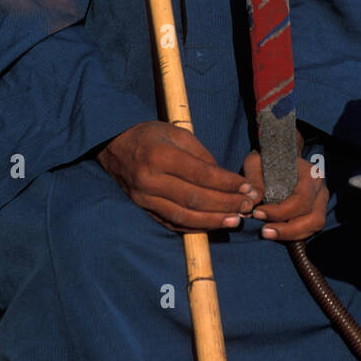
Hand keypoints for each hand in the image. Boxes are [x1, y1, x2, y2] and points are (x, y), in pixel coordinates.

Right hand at [97, 121, 260, 231]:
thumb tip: (225, 180)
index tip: (246, 188)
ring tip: (235, 221)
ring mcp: (144, 198)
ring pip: (183, 215)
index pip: (200, 174)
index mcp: (160, 155)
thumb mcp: (177, 133)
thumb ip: (201, 156)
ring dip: (212, 221)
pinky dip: (193, 227)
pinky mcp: (143, 209)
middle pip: (194, 198)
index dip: (226, 183)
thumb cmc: (150, 135)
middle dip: (224, 204)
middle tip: (247, 207)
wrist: (113, 146)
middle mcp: (150, 180)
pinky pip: (171, 222)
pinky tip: (212, 226)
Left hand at [240, 148, 328, 241]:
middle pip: (313, 217)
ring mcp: (321, 201)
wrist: (280, 158)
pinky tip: (277, 234)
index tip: (257, 213)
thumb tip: (253, 201)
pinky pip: (311, 228)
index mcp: (310, 174)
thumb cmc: (268, 161)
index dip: (280, 212)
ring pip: (315, 225)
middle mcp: (320, 188)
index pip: (301, 199)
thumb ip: (253, 180)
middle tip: (264, 231)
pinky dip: (294, 235)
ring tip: (269, 234)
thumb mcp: (256, 163)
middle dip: (288, 229)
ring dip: (292, 234)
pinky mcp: (317, 211)